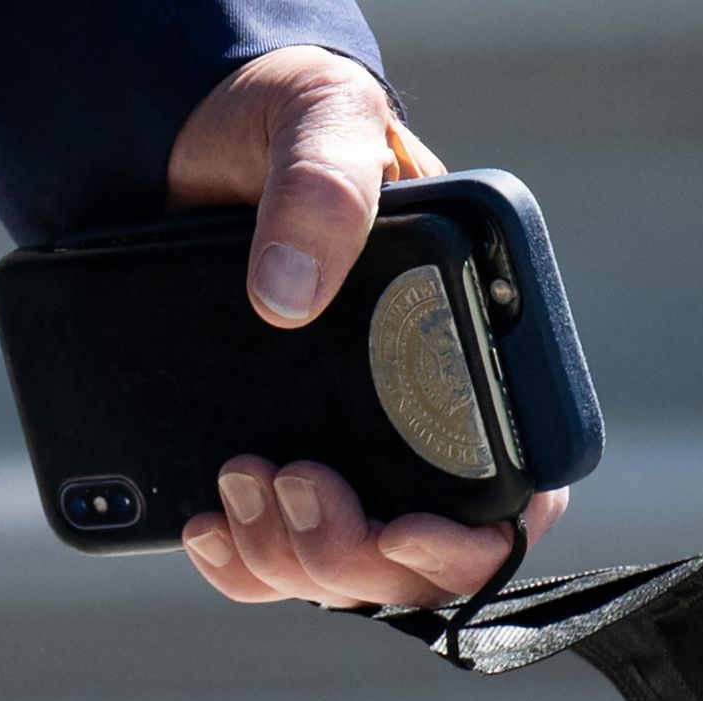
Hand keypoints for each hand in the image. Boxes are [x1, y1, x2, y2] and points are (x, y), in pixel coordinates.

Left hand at [166, 45, 567, 607]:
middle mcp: (415, 423)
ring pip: (338, 575)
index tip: (401, 527)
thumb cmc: (290, 124)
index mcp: (468, 350)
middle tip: (286, 478)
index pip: (515, 494)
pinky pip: (267, 563)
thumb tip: (285, 301)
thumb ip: (322, 189)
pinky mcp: (268, 472)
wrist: (188, 144)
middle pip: (415, 562)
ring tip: (236, 476)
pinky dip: (237, 564)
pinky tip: (203, 523)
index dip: (470, 543)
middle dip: (352, 555)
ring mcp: (341, 457)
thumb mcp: (319, 122)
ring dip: (288, 558)